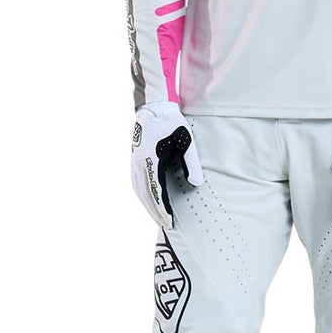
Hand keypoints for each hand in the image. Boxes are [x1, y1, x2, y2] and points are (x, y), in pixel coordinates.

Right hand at [131, 102, 203, 228]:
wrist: (153, 108)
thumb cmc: (172, 123)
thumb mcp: (186, 141)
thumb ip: (191, 163)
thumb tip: (197, 184)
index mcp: (152, 160)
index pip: (157, 191)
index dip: (163, 208)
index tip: (170, 220)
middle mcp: (140, 164)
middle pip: (146, 195)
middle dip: (155, 212)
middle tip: (165, 225)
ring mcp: (135, 162)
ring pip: (139, 190)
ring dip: (147, 205)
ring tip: (157, 217)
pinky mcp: (135, 159)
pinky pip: (136, 183)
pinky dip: (142, 195)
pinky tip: (148, 200)